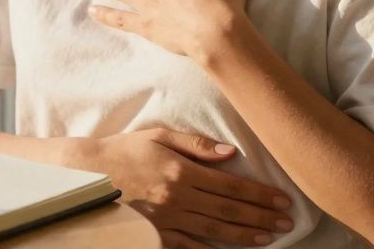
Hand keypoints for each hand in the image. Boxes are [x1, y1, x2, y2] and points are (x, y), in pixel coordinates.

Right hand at [84, 128, 292, 246]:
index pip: (231, 185)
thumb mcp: (158, 136)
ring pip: (214, 232)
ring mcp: (166, 220)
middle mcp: (178, 198)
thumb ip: (195, 144)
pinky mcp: (155, 235)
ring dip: (244, 236)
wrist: (86, 176)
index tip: (282, 199)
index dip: (259, 193)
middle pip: (228, 210)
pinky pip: (188, 247)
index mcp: (181, 171)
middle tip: (287, 222)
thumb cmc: (123, 150)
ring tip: (268, 238)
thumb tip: (230, 152)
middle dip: (261, 217)